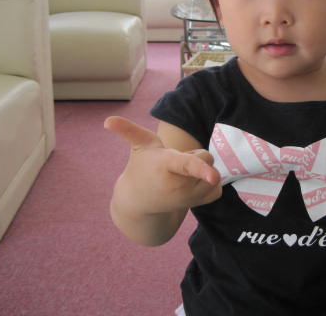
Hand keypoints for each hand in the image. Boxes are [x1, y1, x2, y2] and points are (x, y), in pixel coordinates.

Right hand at [105, 116, 221, 215]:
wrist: (139, 200)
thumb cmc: (142, 166)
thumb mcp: (138, 145)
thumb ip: (128, 130)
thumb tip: (108, 121)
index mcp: (166, 165)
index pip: (187, 165)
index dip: (201, 168)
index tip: (212, 175)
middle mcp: (179, 184)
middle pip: (206, 158)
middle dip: (195, 156)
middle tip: (176, 163)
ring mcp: (189, 197)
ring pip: (214, 173)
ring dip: (203, 170)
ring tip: (182, 173)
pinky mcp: (198, 204)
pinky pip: (217, 188)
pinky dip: (210, 184)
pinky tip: (192, 183)